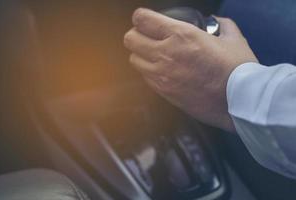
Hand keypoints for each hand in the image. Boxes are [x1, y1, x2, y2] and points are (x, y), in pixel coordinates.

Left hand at [124, 8, 257, 131]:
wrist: (239, 101)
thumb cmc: (237, 68)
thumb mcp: (233, 38)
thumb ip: (221, 25)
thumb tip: (214, 22)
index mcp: (181, 35)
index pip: (143, 19)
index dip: (141, 17)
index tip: (145, 20)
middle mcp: (165, 53)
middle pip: (130, 39)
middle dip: (137, 35)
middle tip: (148, 37)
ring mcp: (161, 75)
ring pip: (134, 60)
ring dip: (141, 55)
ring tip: (154, 56)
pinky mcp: (163, 93)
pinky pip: (145, 78)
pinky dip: (149, 72)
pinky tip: (162, 72)